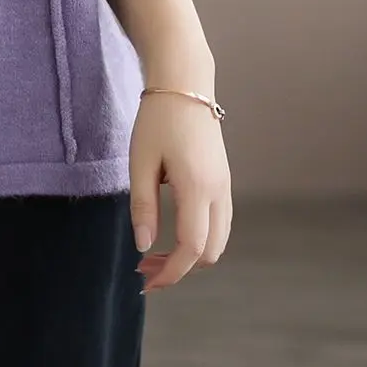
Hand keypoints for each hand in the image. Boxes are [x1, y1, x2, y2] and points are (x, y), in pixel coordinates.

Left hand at [129, 88, 231, 292]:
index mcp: (198, 188)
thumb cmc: (157, 119)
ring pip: (217, 239)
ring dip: (191, 253)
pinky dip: (199, 236)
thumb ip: (143, 205)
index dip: (171, 272)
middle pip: (209, 251)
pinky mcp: (223, 179)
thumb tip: (144, 246)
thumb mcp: (141, 161)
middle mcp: (219, 191)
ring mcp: (225, 185)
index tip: (146, 282)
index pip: (192, 248)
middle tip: (144, 266)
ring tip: (154, 253)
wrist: (184, 84)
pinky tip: (171, 230)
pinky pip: (218, 221)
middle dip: (179, 267)